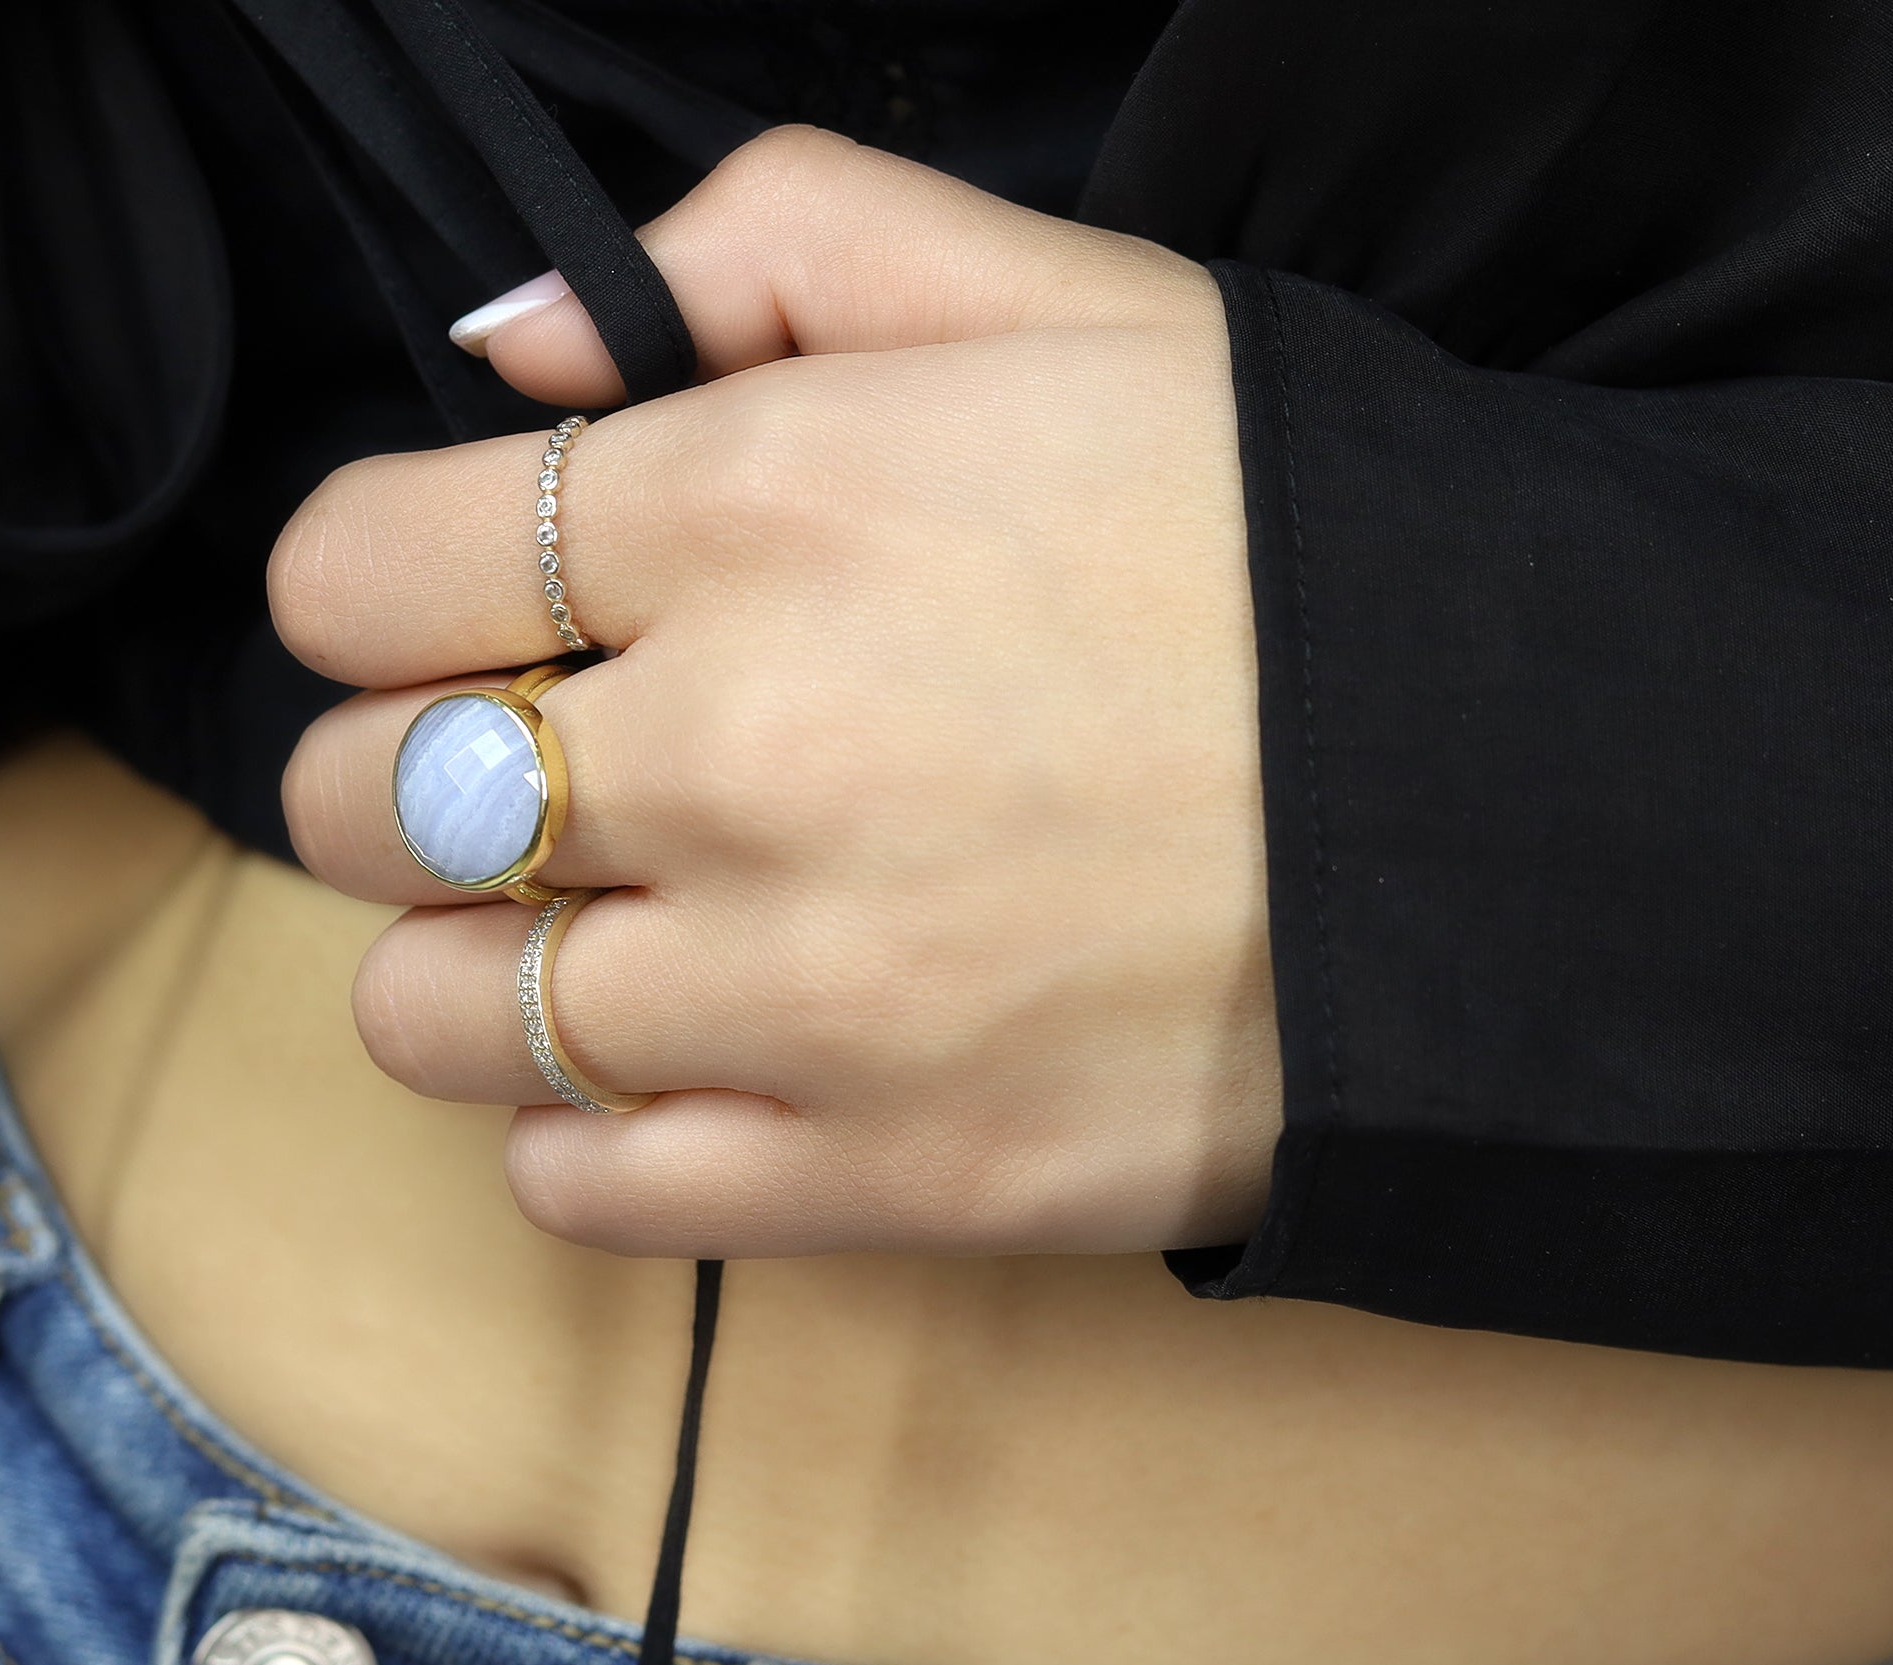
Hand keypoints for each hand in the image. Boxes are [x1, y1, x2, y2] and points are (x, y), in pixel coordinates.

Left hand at [277, 128, 1277, 1259]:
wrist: (1541, 804)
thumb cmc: (1289, 544)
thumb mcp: (1060, 299)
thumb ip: (764, 251)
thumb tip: (514, 346)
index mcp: (758, 502)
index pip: (351, 575)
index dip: (377, 588)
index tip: (452, 609)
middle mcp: (740, 751)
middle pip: (362, 802)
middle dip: (408, 772)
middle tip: (535, 766)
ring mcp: (803, 988)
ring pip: (432, 1011)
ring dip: (475, 963)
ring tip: (605, 921)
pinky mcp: (882, 1173)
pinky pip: (578, 1185)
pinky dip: (585, 1129)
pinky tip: (683, 1056)